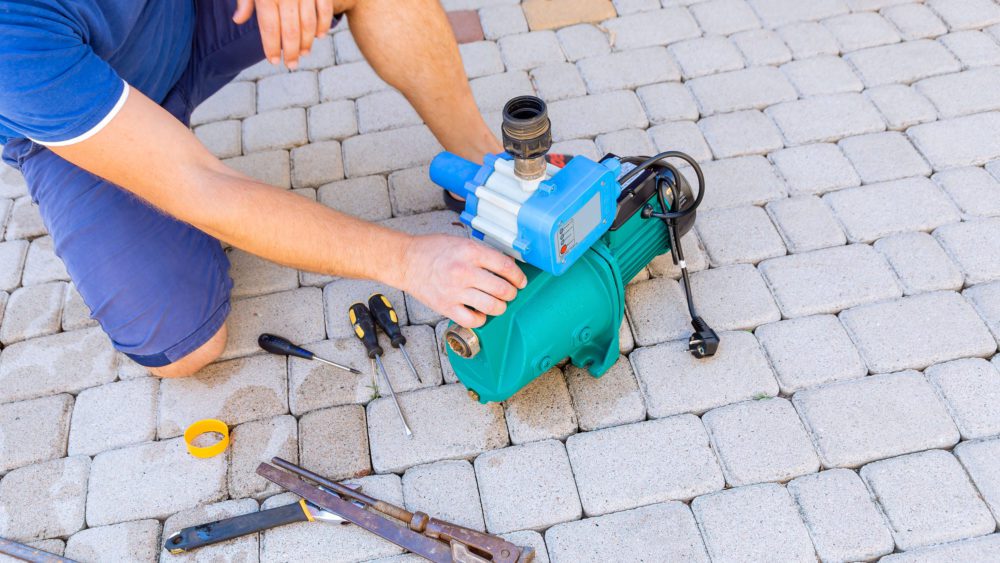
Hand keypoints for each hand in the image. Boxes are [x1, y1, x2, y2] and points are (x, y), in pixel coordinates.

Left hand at [233, 0, 335, 69]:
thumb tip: (238, 20)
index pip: (269, 27)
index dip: (271, 46)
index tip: (273, 61)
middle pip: (289, 29)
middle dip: (290, 51)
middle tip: (291, 66)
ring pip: (308, 22)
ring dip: (307, 41)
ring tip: (303, 54)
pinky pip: (324, 7)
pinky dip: (324, 23)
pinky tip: (321, 36)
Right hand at [399, 235, 526, 327]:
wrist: (406, 261)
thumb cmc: (433, 250)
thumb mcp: (462, 242)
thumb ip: (484, 253)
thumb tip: (509, 265)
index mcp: (470, 252)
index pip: (506, 267)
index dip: (518, 277)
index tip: (520, 282)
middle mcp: (464, 272)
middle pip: (502, 289)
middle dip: (512, 293)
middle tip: (510, 293)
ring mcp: (455, 291)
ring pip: (491, 307)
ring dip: (500, 307)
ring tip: (498, 304)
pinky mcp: (446, 307)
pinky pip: (473, 320)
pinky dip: (481, 319)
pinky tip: (480, 312)